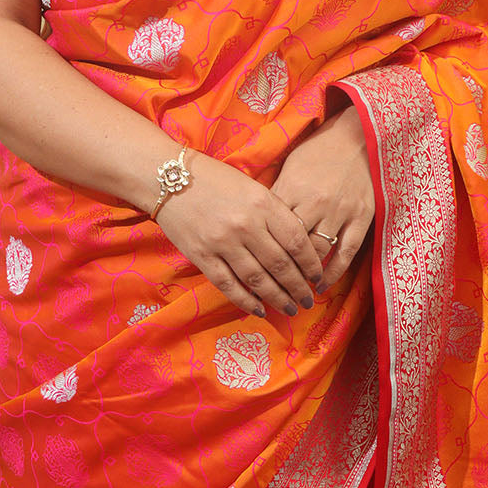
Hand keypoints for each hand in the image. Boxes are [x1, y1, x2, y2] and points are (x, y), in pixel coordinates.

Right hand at [154, 152, 324, 318]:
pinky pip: (228, 285)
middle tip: (308, 300)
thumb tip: (297, 246)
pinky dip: (246, 301)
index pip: (297, 241)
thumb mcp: (252, 188)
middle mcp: (246, 225)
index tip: (318, 276)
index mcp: (263, 203)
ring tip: (290, 308)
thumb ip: (273, 214)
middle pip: (281, 265)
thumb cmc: (215, 179)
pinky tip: (260, 310)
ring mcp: (222, 242)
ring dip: (277, 298)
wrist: (168, 178)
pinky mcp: (202, 256)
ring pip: (258, 280)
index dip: (311, 264)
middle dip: (299, 287)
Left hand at [269, 104, 374, 287]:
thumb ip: (276, 196)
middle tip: (271, 288)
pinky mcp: (362, 217)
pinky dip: (334, 273)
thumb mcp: (290, 168)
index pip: (270, 228)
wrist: (357, 136)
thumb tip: (256, 224)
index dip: (259, 251)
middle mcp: (315, 202)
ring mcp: (340, 211)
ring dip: (304, 275)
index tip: (251, 269)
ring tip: (294, 290)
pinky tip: (322, 285)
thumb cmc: (318, 150)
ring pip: (317, 252)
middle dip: (280, 270)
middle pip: (291, 246)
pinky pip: (347, 253)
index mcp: (292, 188)